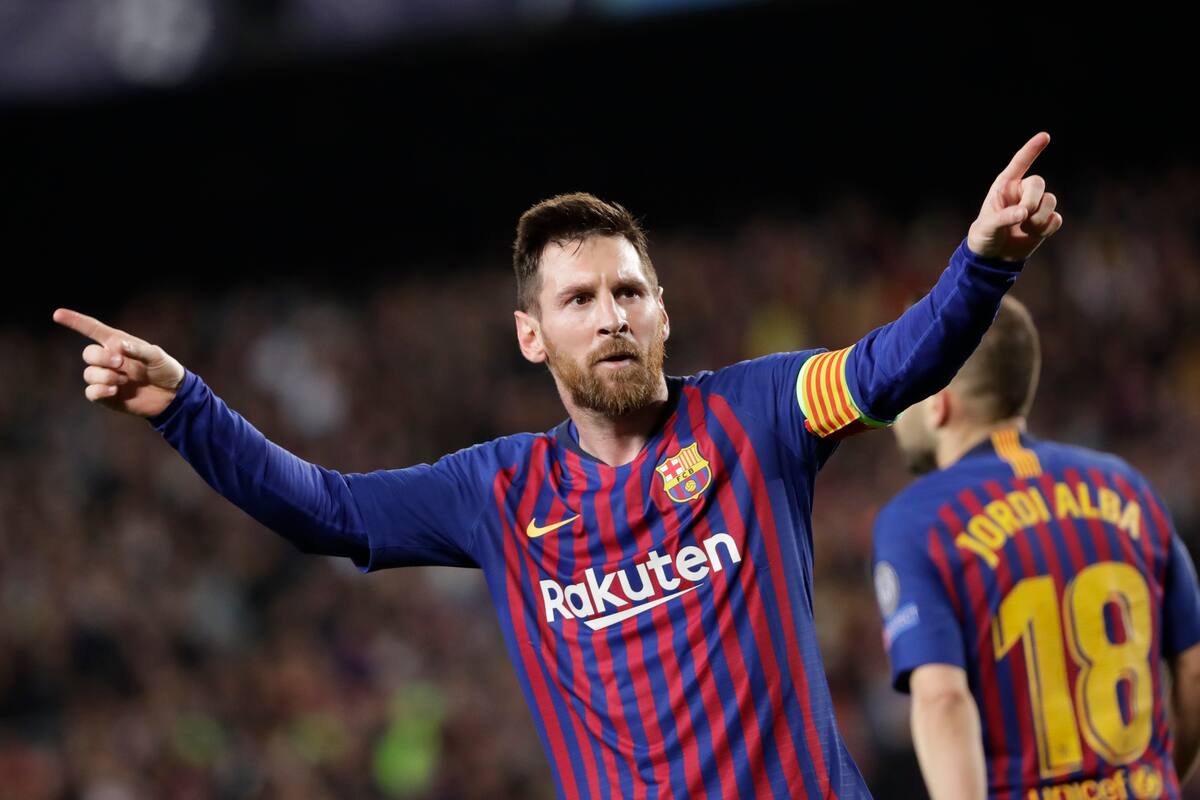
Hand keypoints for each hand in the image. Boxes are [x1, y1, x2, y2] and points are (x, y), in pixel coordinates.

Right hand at [53, 307, 185, 417]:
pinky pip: (91, 392)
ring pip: (89, 374)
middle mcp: (108, 359)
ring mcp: (106, 377)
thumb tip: (120, 345)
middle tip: (120, 363)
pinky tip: (114, 390)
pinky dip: (100, 390)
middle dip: (101, 357)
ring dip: (105, 376)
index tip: (57, 314)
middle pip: (88, 354)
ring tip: (124, 380)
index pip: (93, 330)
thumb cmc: (164, 369)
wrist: (171, 395)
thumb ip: (139, 350)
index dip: (75, 321)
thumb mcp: (157, 356)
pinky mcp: (106, 395)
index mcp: (118, 344)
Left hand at [967, 131, 1062, 261]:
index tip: (1045, 136)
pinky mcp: (1045, 220)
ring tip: (1025, 228)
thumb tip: (1024, 213)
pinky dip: (1047, 228)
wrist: (994, 257)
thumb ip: (1003, 218)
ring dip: (1039, 217)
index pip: (1020, 163)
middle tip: (1023, 215)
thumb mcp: (987, 227)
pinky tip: (1034, 234)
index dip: (1032, 149)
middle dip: (1032, 200)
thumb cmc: (984, 236)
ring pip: (1050, 200)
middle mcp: (1022, 192)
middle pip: (1038, 183)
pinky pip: (1056, 218)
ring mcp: (1035, 205)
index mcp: (1004, 186)